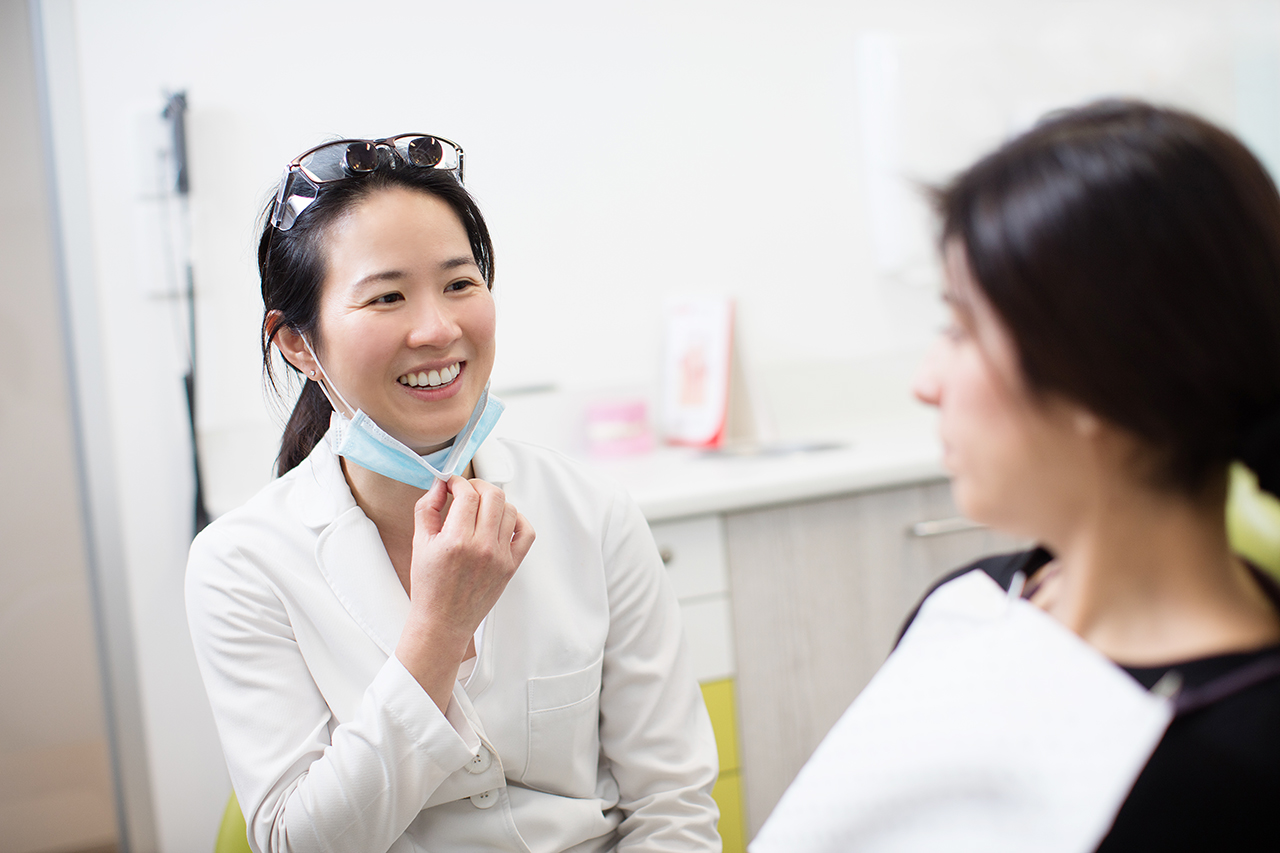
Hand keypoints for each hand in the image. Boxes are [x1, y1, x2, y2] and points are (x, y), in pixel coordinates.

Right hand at [395, 476, 534, 707]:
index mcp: (456, 541)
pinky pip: (526, 532)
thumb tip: (440, 484)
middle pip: (492, 495)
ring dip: (494, 501)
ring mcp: (500, 557)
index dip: (457, 482)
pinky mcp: (511, 566)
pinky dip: (517, 519)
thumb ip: (427, 508)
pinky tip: (502, 519)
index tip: (451, 484)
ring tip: (480, 507)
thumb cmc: (429, 585)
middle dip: (477, 485)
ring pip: (509, 509)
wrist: (443, 622)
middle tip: (466, 490)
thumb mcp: (420, 543)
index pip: (467, 494)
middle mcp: (482, 547)